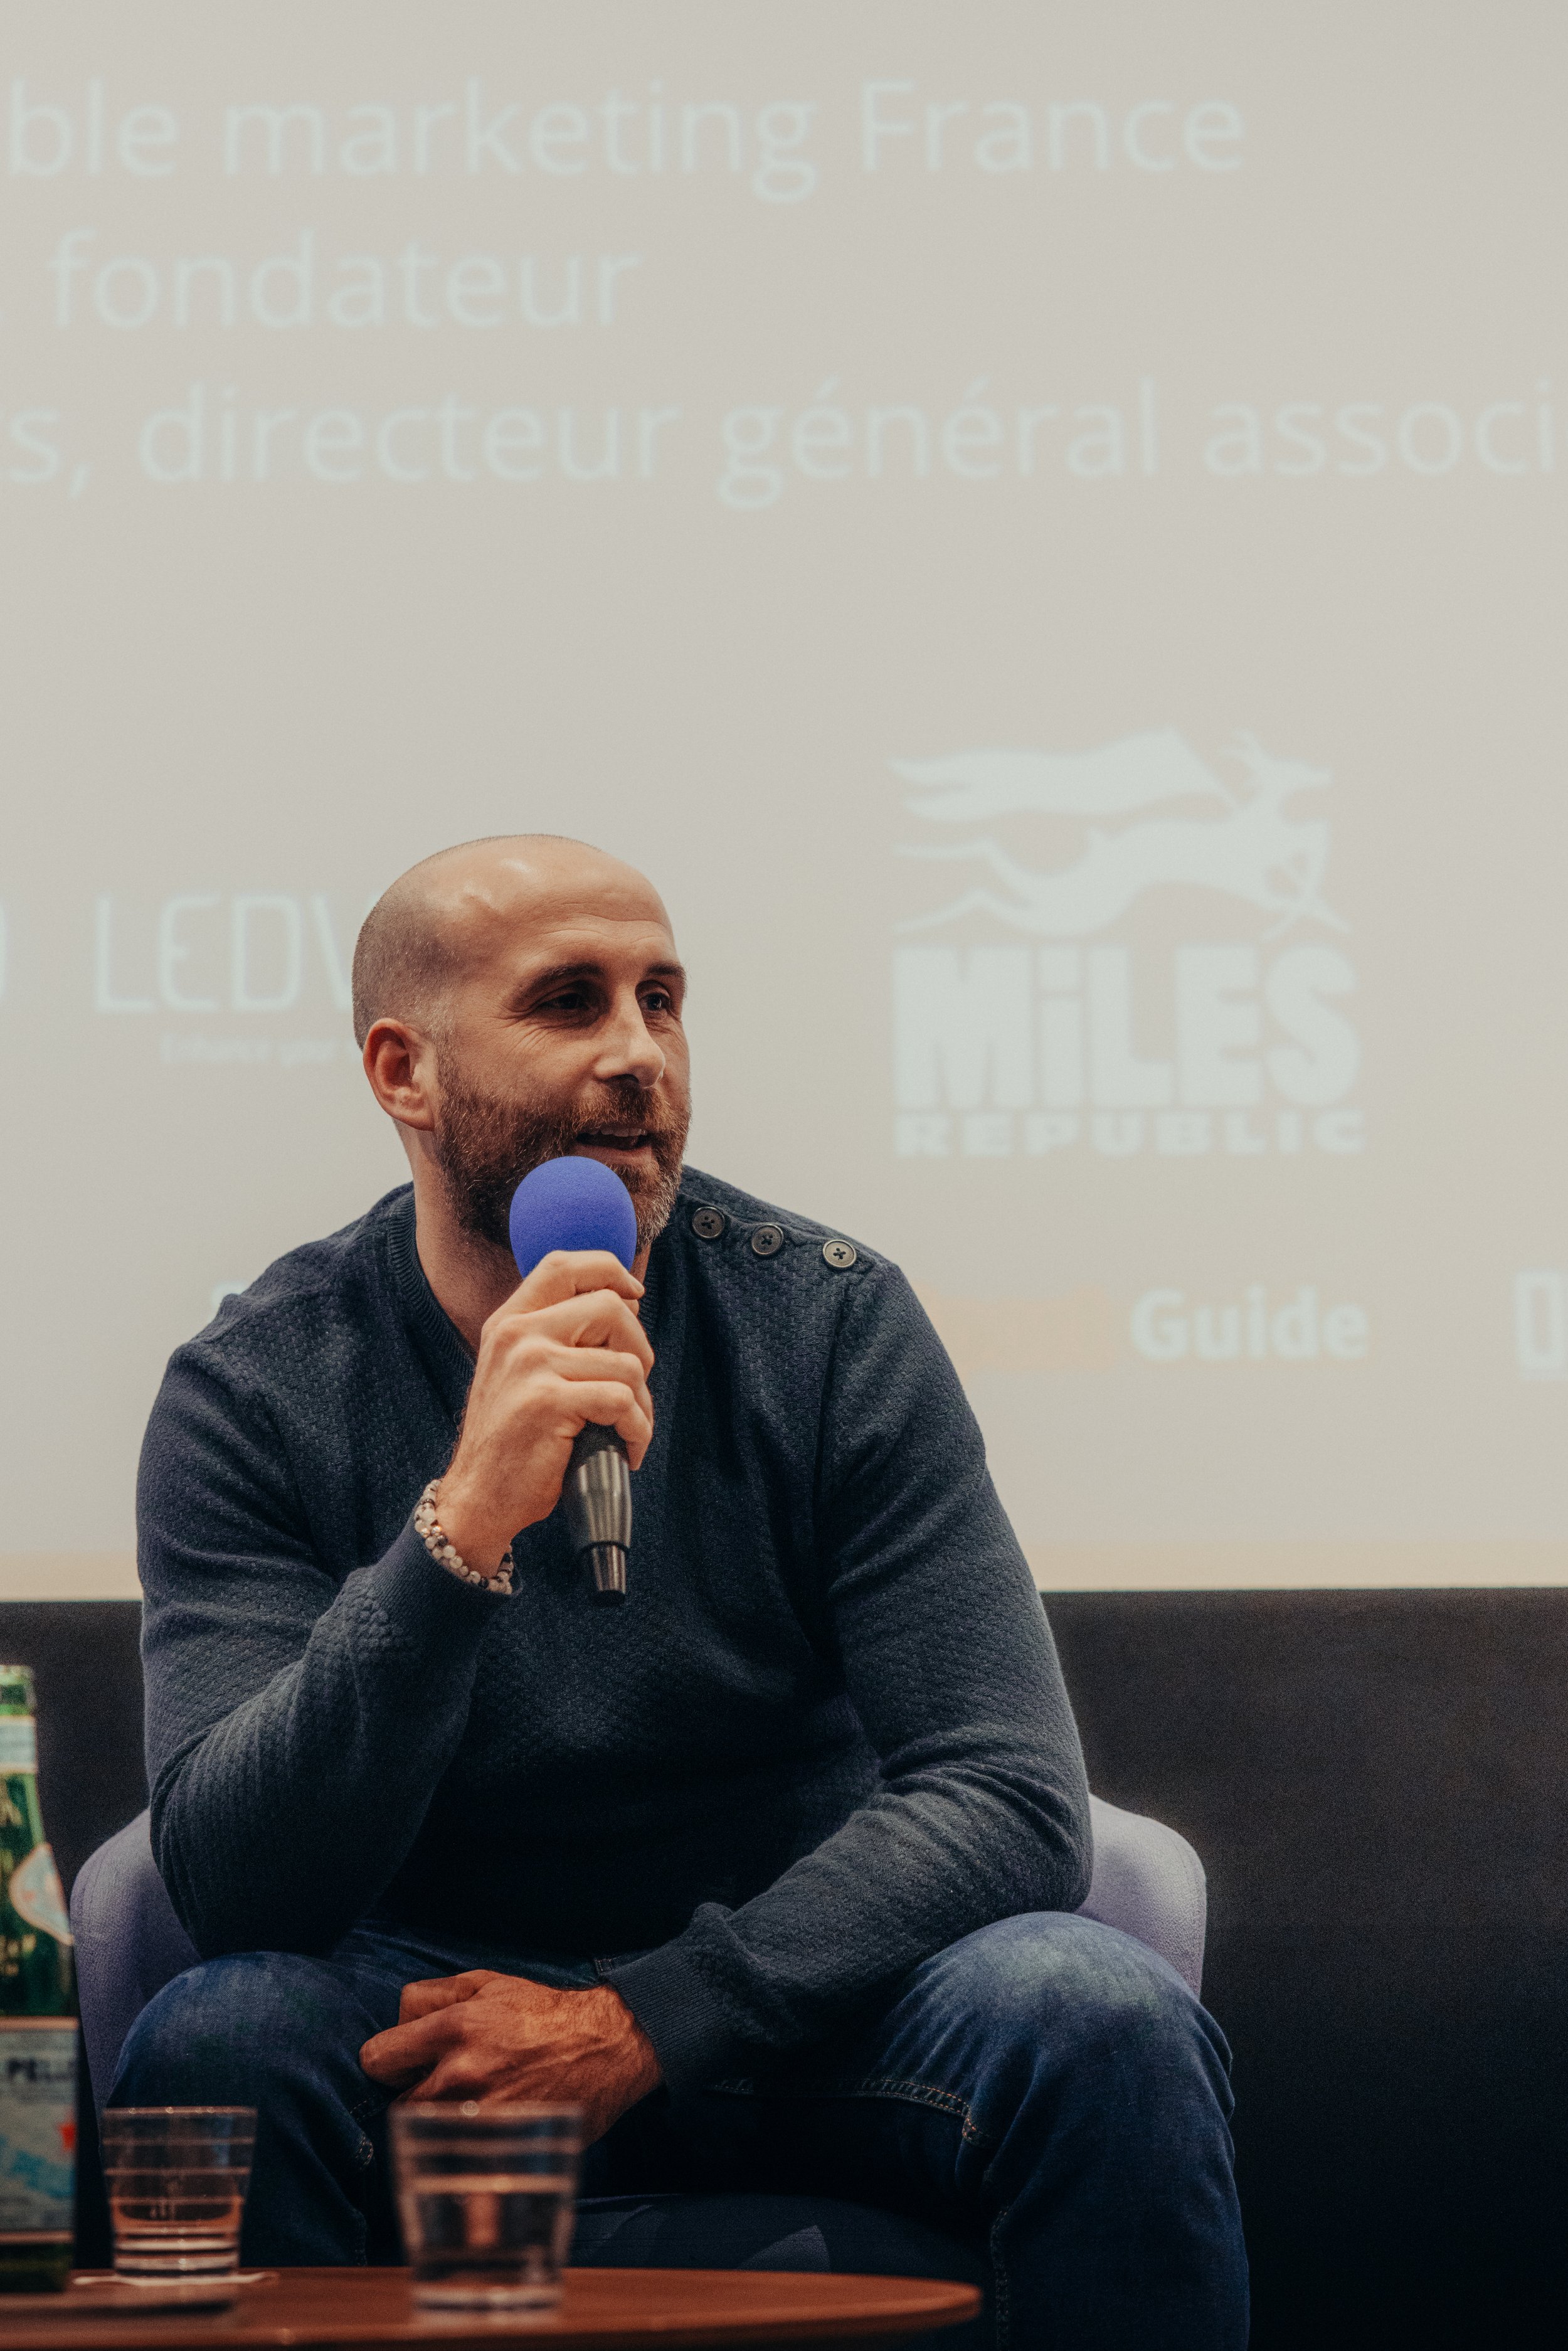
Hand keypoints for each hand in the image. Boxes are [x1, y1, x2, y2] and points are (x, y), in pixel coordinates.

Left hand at [359, 1971, 661, 2143]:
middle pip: (399, 2104)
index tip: (404, 2064)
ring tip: (465, 2113)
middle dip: (416, 2096)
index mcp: (454, 2028)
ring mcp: (481, 2117)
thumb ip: (432, 1995)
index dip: (388, 2060)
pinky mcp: (504, 2148)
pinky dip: (463, 2174)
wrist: (607, 2046)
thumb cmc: (544, 2013)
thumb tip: (396, 2020)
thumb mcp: (488, 1983)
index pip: (377, 2058)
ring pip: (426, 2137)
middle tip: (446, 2088)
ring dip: (437, 2128)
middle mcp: (462, 2075)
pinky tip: (474, 2169)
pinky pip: (461, 2172)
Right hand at [436, 1251, 654, 1572]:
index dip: (609, 1270)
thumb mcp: (522, 1372)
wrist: (478, 1498)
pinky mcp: (547, 1402)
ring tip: (627, 1429)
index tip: (634, 1294)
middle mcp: (517, 1334)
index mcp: (510, 1321)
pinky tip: (625, 1449)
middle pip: (610, 1307)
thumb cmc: (513, 1440)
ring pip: (627, 1362)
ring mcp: (531, 1365)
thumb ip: (560, 1335)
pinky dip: (637, 1430)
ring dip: (642, 1404)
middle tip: (632, 1389)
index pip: (565, 1265)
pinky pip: (622, 1401)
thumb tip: (627, 1301)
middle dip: (639, 1349)